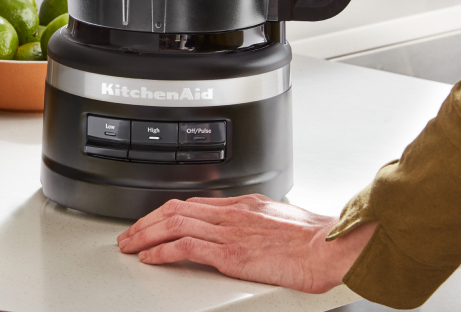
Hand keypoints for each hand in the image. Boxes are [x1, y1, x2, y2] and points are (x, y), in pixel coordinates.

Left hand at [116, 194, 377, 293]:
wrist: (331, 247)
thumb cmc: (317, 238)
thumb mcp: (282, 218)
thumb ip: (258, 220)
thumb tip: (248, 226)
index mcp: (243, 204)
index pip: (193, 203)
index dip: (166, 211)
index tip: (153, 220)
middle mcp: (231, 213)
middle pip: (175, 209)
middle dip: (146, 221)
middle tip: (129, 233)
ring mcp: (228, 232)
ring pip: (173, 224)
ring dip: (145, 234)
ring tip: (129, 245)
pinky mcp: (230, 254)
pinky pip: (185, 247)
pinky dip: (161, 251)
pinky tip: (149, 257)